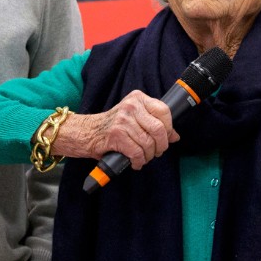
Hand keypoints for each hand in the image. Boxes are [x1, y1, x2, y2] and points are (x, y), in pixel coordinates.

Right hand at [52, 90, 177, 169]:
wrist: (85, 133)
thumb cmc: (111, 127)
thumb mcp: (134, 118)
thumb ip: (154, 123)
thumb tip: (175, 136)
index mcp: (137, 98)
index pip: (164, 111)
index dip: (169, 129)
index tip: (165, 138)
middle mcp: (131, 106)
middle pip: (159, 129)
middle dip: (160, 146)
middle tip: (155, 152)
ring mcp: (123, 120)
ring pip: (148, 144)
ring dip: (148, 156)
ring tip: (142, 158)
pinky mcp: (117, 135)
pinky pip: (137, 152)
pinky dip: (138, 161)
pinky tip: (134, 162)